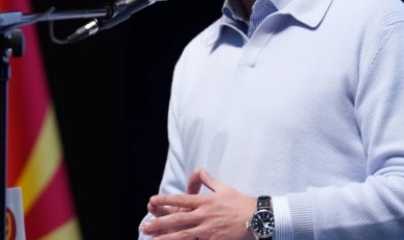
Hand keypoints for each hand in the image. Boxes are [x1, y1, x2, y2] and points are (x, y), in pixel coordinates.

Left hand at [141, 168, 255, 238]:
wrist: (258, 218)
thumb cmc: (241, 202)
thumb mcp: (224, 188)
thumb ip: (209, 180)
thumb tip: (199, 170)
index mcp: (204, 201)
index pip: (180, 199)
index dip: (165, 200)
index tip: (151, 201)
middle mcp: (204, 215)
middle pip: (178, 219)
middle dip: (160, 224)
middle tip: (145, 228)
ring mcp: (209, 229)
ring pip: (184, 235)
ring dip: (168, 238)